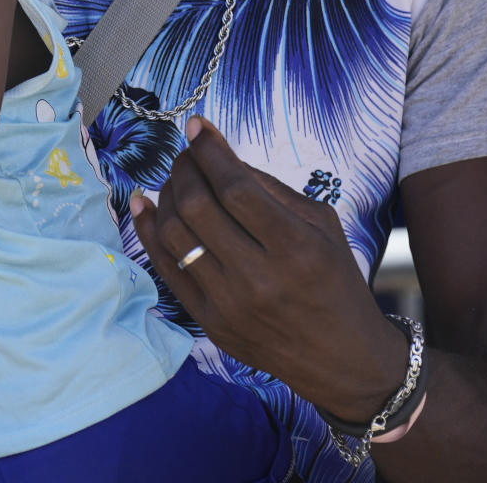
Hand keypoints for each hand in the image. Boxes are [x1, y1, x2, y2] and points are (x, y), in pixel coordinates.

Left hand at [130, 117, 406, 423]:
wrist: (343, 360)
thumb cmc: (335, 281)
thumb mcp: (322, 224)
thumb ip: (271, 188)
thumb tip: (220, 155)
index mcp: (294, 247)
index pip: (236, 187)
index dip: (210, 151)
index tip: (196, 126)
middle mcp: (258, 277)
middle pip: (198, 206)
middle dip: (185, 167)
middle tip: (187, 153)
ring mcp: (228, 303)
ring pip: (176, 233)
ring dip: (167, 193)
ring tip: (175, 178)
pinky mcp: (209, 322)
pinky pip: (166, 268)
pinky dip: (149, 230)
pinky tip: (143, 203)